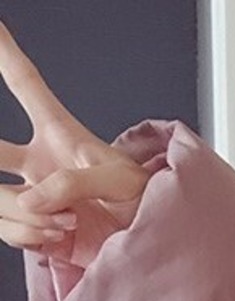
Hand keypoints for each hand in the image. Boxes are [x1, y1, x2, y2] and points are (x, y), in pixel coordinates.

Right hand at [0, 19, 151, 268]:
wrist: (154, 247)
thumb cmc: (147, 204)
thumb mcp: (119, 181)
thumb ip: (73, 183)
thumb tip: (33, 198)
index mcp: (59, 134)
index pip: (25, 84)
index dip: (5, 53)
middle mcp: (38, 162)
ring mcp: (34, 194)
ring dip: (24, 212)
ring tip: (65, 221)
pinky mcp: (35, 227)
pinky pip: (7, 229)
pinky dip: (27, 235)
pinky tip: (56, 236)